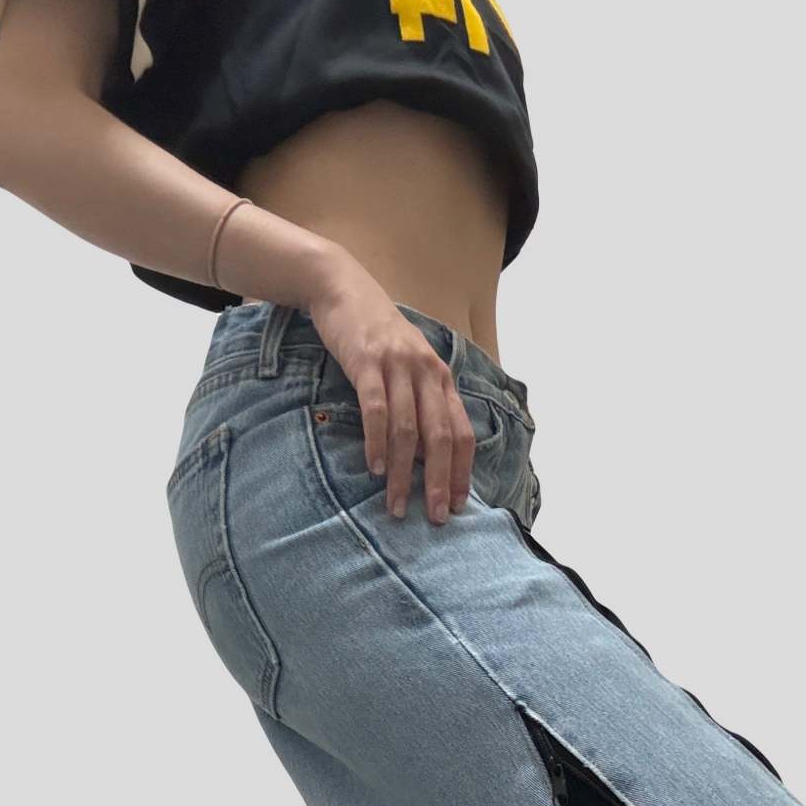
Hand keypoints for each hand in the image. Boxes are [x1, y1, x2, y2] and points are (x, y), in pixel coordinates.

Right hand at [307, 255, 475, 524]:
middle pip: (440, 437)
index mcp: (441, 378)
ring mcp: (398, 366)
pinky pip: (377, 409)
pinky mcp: (368, 362)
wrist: (344, 290)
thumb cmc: (377, 337)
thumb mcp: (408, 367)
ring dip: (403, 472)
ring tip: (395, 504)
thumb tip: (425, 457)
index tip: (458, 505)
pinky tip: (374, 467)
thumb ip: (420, 404)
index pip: (462, 432)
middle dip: (439, 481)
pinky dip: (377, 442)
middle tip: (434, 516)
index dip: (462, 471)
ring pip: (408, 430)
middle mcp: (427, 372)